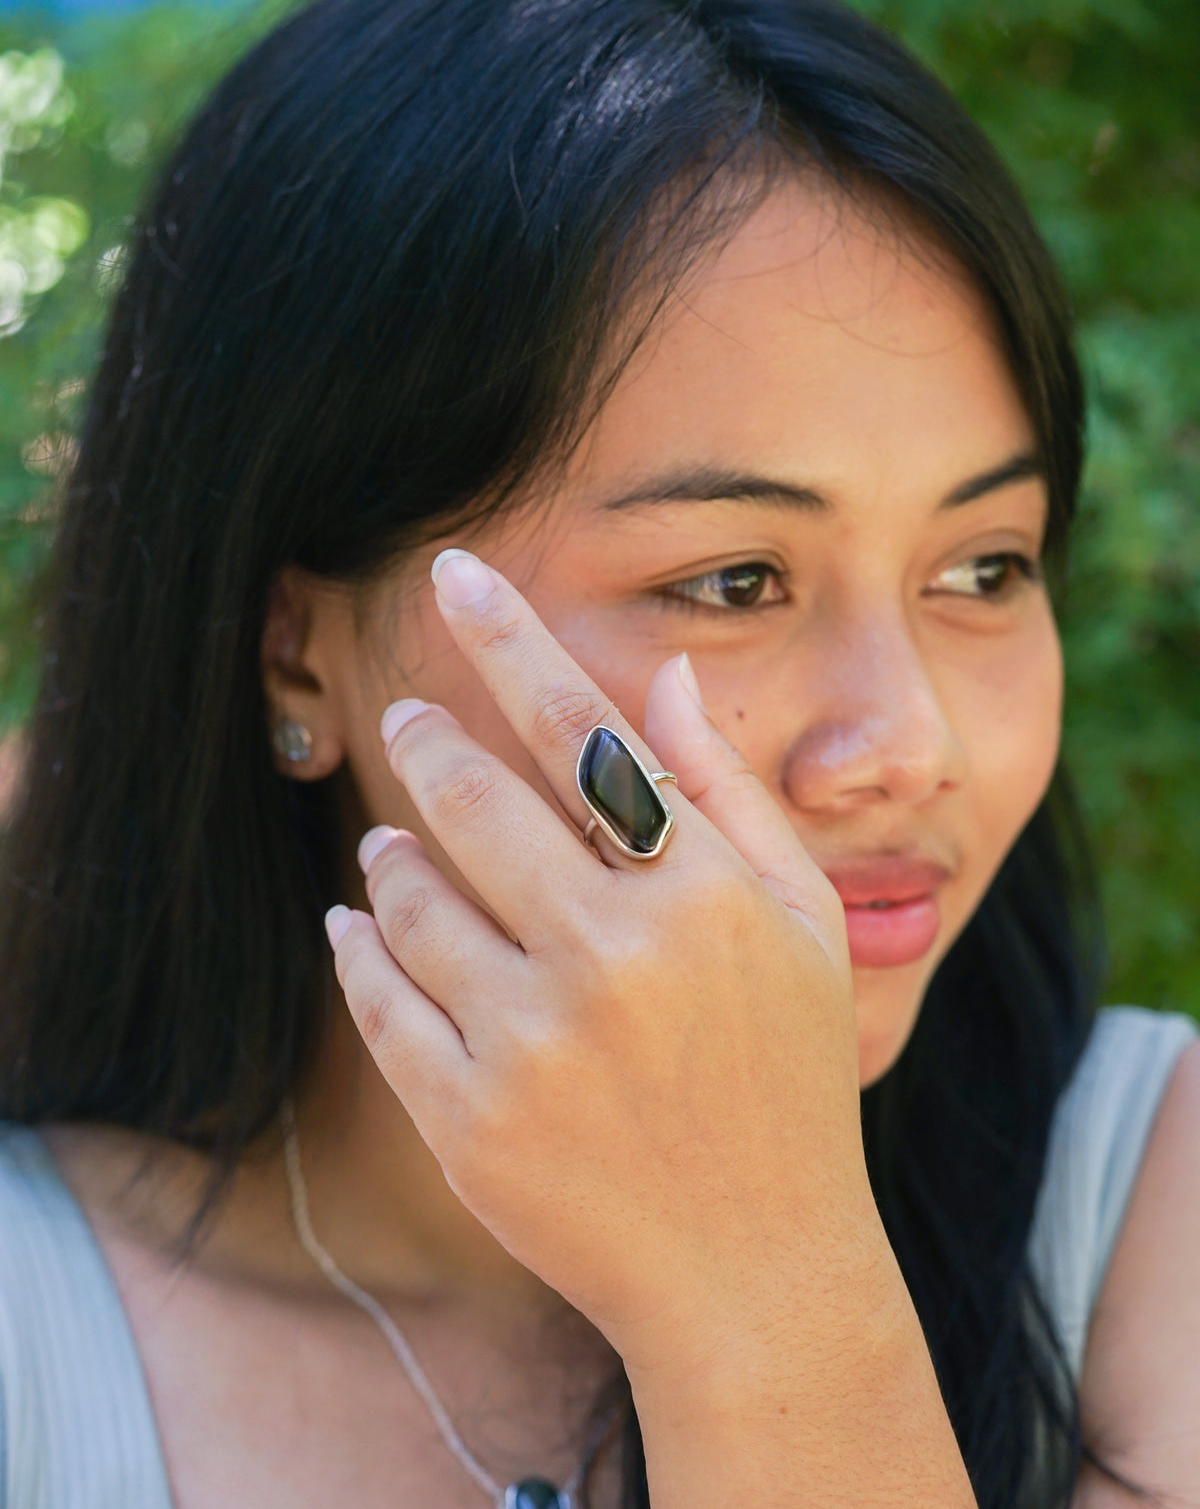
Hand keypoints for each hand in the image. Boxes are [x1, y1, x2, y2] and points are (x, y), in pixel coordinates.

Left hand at [329, 549, 881, 1379]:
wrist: (751, 1271)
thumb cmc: (786, 1082)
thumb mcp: (801, 929)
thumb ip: (732, 796)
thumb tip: (669, 675)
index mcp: (701, 900)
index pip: (583, 730)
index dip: (512, 638)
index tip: (454, 572)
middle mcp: (611, 960)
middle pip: (472, 802)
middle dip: (425, 744)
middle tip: (407, 721)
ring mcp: (533, 1047)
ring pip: (409, 903)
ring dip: (391, 857)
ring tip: (396, 847)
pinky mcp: (470, 1124)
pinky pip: (380, 1001)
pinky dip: (360, 949)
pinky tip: (364, 928)